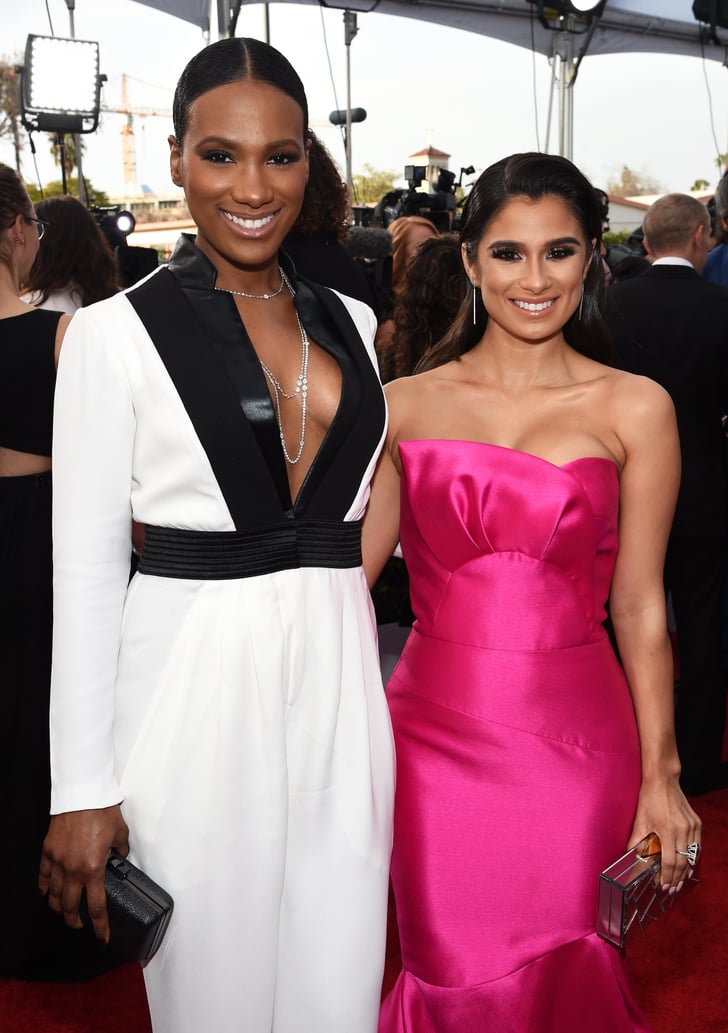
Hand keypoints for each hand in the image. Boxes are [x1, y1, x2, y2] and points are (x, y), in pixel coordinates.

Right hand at [39, 806, 128, 943]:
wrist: (83, 793)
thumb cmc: (102, 810)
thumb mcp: (120, 834)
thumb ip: (120, 851)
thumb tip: (119, 859)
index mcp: (93, 869)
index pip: (96, 907)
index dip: (100, 926)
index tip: (102, 937)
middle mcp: (73, 870)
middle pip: (70, 906)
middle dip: (75, 921)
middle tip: (80, 926)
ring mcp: (57, 861)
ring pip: (53, 895)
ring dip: (58, 908)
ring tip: (63, 913)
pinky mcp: (48, 851)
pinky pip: (43, 876)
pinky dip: (44, 887)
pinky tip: (46, 892)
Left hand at [627, 775, 700, 892]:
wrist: (663, 781)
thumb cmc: (649, 800)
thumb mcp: (639, 821)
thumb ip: (636, 841)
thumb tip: (630, 858)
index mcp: (666, 829)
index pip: (669, 861)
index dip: (666, 876)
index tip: (662, 886)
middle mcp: (682, 829)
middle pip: (682, 861)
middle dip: (676, 878)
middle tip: (671, 889)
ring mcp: (691, 826)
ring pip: (692, 855)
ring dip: (685, 871)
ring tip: (679, 882)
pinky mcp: (697, 823)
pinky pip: (697, 846)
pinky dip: (692, 858)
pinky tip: (687, 866)